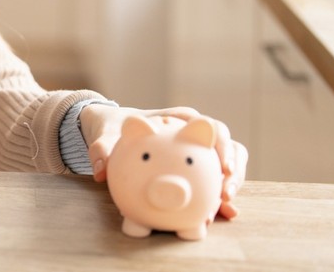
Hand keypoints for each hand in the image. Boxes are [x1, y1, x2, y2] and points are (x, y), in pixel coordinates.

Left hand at [79, 104, 247, 219]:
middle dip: (233, 169)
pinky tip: (226, 214)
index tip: (223, 166)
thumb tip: (100, 173)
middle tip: (226, 194)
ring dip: (232, 182)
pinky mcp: (196, 167)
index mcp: (177, 118)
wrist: (112, 135)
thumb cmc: (113, 132)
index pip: (207, 125)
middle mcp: (192, 132)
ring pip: (227, 163)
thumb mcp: (104, 138)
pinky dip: (222, 194)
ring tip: (226, 206)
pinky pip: (214, 180)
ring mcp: (197, 150)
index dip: (221, 145)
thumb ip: (102, 151)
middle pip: (227, 145)